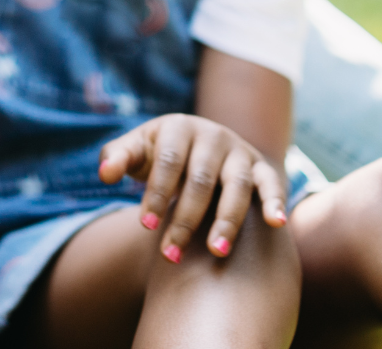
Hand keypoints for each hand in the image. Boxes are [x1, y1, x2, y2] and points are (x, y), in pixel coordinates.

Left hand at [98, 114, 288, 262]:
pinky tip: (277, 223)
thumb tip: (105, 174)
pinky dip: (276, 201)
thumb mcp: (135, 149)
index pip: (168, 161)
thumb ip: (117, 158)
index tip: (145, 226)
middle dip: (185, 218)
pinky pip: (272, 182)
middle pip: (200, 179)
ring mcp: (239, 150)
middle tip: (170, 254)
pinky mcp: (260, 166)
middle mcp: (213, 135)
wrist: (197, 144)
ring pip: (237, 186)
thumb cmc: (159, 153)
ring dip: (227, 220)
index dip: (156, 192)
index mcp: (178, 127)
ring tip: (216, 252)